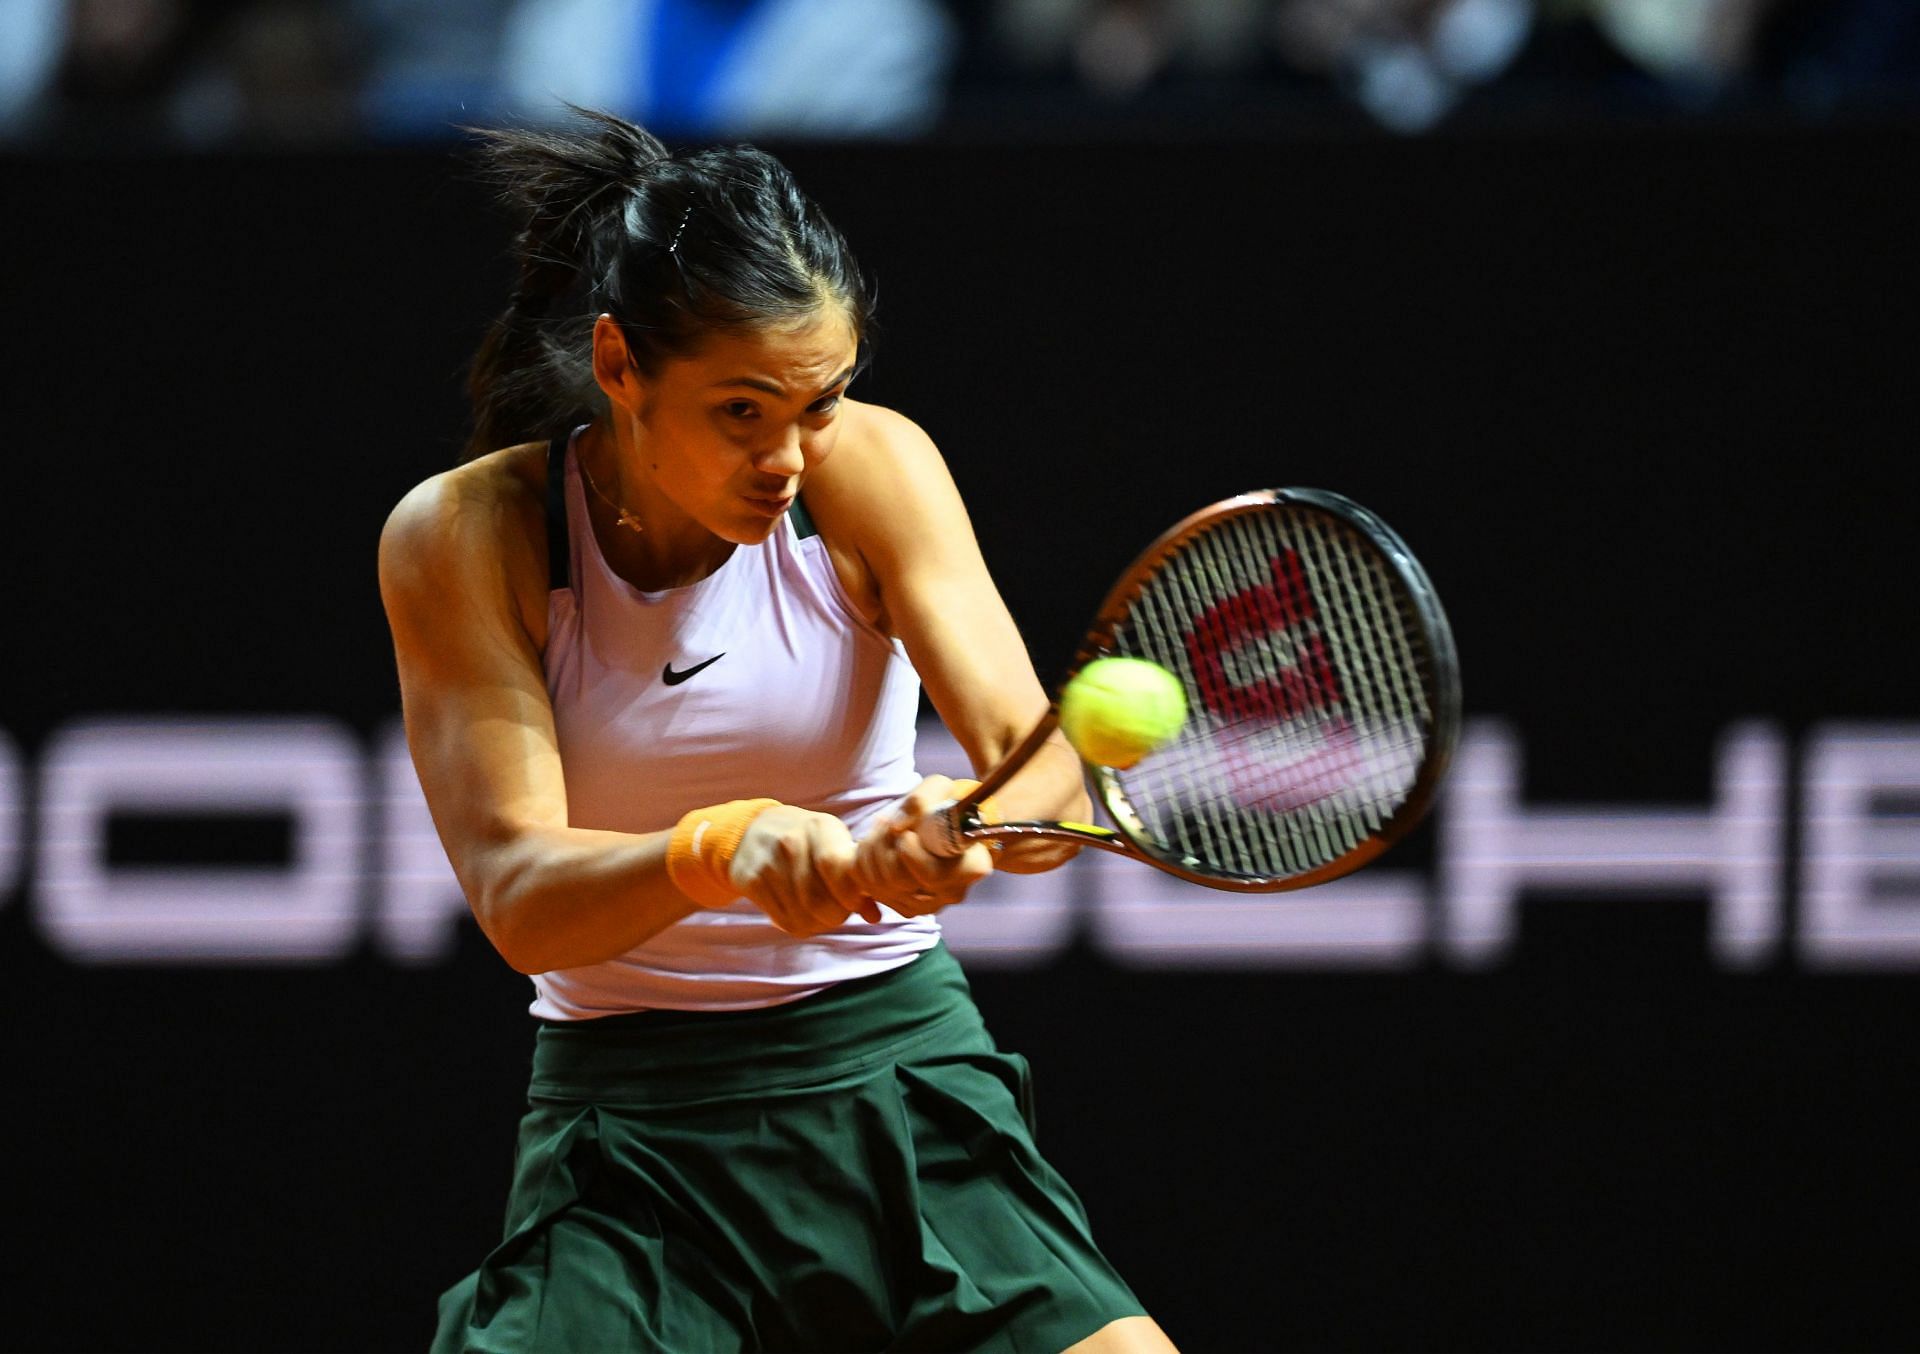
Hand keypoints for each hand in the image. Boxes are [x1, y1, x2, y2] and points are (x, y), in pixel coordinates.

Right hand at [728, 805, 882, 936]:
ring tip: (821, 914)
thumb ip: (857, 879)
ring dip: (818, 924)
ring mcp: (768, 861)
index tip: (854, 902)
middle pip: (820, 901)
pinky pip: (783, 920)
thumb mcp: (834, 844)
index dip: (850, 895)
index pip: (837, 868)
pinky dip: (798, 925)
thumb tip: (875, 916)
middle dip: (836, 916)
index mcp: (820, 827)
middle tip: (839, 912)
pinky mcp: (750, 880)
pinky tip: (801, 914)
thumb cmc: (808, 840)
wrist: (755, 829)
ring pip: (802, 916)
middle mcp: (792, 841)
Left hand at [853, 776, 994, 915]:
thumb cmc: (946, 805)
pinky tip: (876, 844)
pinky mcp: (906, 908)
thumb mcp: (940, 790)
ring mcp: (929, 905)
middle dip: (883, 846)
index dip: (910, 854)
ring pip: (882, 887)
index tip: (903, 832)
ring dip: (871, 851)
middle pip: (900, 881)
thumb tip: (897, 826)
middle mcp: (952, 892)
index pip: (933, 874)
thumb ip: (921, 800)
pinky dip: (865, 864)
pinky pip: (871, 891)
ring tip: (881, 828)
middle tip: (886, 822)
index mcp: (972, 868)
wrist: (944, 825)